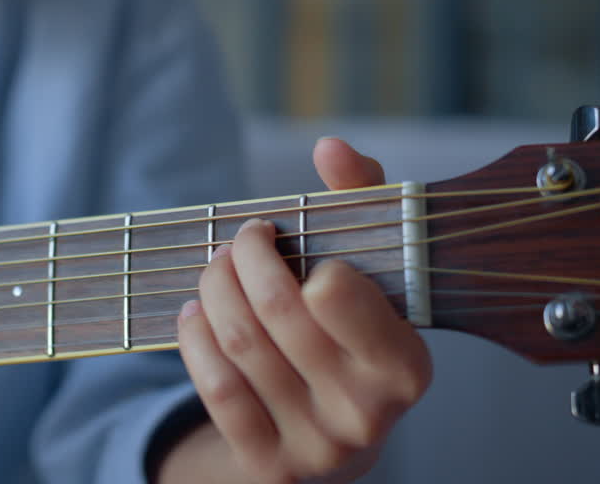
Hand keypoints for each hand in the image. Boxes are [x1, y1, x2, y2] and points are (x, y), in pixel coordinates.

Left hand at [162, 138, 431, 483]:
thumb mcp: (372, 271)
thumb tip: (332, 147)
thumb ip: (361, 200)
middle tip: (237, 242)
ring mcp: (317, 446)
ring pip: (239, 344)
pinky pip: (215, 387)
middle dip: (241, 259)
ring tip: (215, 271)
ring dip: (213, 290)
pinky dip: (194, 338)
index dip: (299, 257)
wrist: (330, 438)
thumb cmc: (350, 335)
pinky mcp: (270, 464)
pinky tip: (196, 314)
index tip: (281, 237)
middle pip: (276, 311)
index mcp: (405, 365)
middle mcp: (366, 413)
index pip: (335, 292)